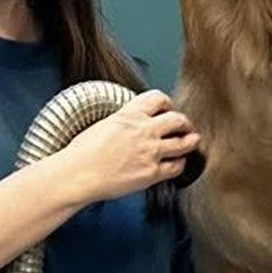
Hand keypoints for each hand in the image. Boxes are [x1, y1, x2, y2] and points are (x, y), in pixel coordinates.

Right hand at [58, 90, 201, 204]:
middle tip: (185, 127)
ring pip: (184, 143)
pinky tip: (179, 163)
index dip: (167, 103)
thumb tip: (130, 124)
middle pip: (178, 119)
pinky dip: (181, 164)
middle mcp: (144, 130)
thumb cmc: (82, 152)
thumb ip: (123, 121)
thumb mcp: (103, 124)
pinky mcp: (151, 173)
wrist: (78, 174)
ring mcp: (150, 152)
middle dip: (184, 123)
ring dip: (191, 141)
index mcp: (130, 114)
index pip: (158, 99)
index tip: (168, 109)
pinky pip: (176, 167)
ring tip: (193, 141)